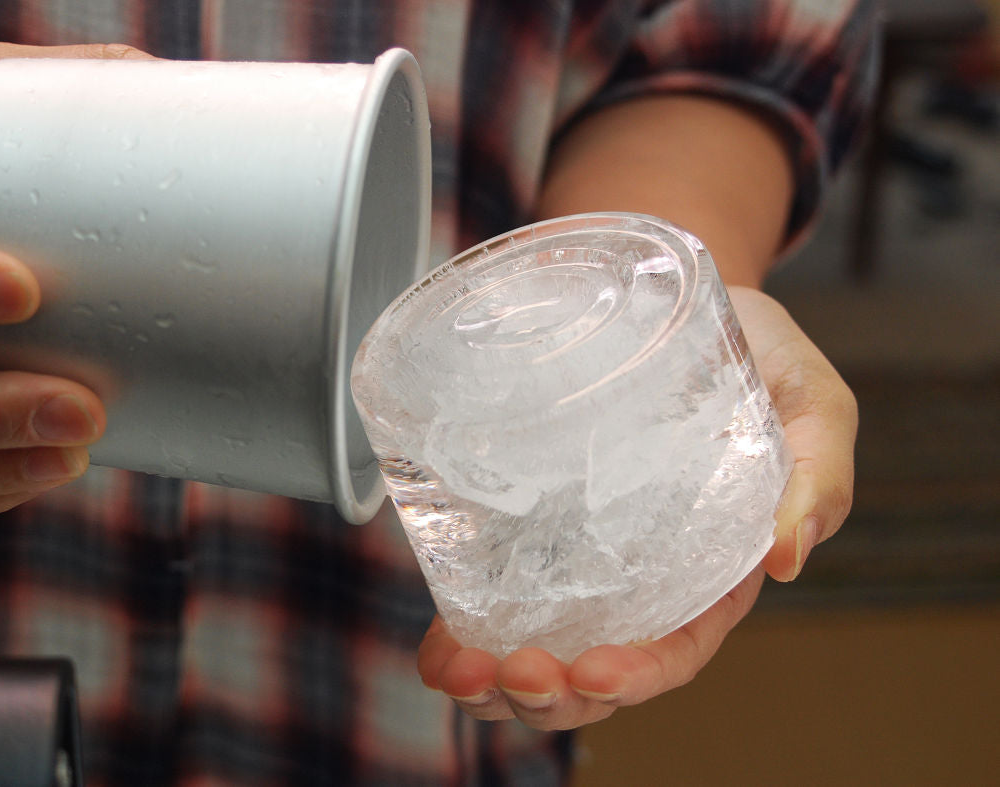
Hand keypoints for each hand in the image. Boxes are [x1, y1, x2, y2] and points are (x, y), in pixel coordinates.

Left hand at [417, 286, 856, 728]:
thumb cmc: (755, 354)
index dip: (637, 673)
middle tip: (507, 675)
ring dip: (494, 678)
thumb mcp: (810, 401)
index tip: (590, 672)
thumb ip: (818, 470)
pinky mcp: (531, 519)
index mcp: (714, 567)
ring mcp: (580, 552)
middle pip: (597, 664)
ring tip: (456, 674)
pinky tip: (436, 645)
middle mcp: (642, 576)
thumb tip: (788, 556)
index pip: (678, 646)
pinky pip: (493, 588)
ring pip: (539, 643)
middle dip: (551, 691)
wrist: (672, 296)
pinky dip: (461, 629)